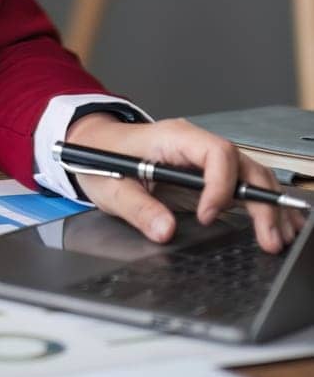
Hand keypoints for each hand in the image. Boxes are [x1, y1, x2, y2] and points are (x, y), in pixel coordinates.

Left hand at [63, 112, 307, 253]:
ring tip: (282, 237)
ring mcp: (204, 157)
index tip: (207, 216)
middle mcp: (195, 144)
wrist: (93, 144)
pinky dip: (263, 203)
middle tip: (270, 238)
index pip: (215, 153)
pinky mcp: (208, 174)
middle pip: (243, 165)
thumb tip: (166, 230)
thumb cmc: (101, 158)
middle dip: (261, 201)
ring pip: (250, 174)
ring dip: (269, 204)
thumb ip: (137, 208)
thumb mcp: (110, 185)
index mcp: (172, 138)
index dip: (219, 185)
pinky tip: (278, 224)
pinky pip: (243, 184)